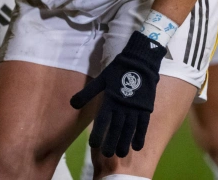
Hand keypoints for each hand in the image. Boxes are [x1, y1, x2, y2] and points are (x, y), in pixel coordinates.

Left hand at [71, 31, 165, 157]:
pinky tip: (137, 147)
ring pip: (129, 129)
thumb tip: (71, 104)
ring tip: (121, 154)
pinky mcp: (146, 108)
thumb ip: (87, 93)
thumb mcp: (100, 80)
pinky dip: (140, 136)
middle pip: (116, 128)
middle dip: (111, 142)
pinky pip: (143, 125)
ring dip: (124, 142)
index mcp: (110, 99)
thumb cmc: (118, 70)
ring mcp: (135, 108)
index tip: (93, 145)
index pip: (102, 120)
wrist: (140, 62)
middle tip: (107, 155)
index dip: (98, 133)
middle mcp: (123, 107)